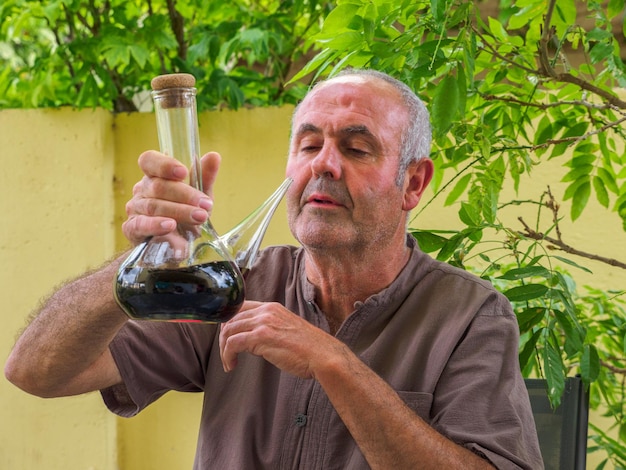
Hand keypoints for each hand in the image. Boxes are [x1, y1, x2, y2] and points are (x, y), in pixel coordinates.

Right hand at [122, 151, 220, 244]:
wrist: (176, 247)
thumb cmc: (185, 217)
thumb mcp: (199, 197)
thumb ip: (204, 177)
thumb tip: (214, 156)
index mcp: (154, 176)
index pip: (149, 160)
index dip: (164, 164)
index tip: (183, 172)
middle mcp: (142, 190)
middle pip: (158, 186)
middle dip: (185, 195)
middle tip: (206, 205)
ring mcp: (134, 209)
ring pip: (154, 206)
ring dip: (179, 211)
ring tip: (199, 217)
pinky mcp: (132, 229)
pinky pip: (141, 225)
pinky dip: (156, 225)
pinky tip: (169, 225)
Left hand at [219, 301, 347, 377]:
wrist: (322, 355)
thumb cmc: (308, 349)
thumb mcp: (286, 329)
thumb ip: (269, 328)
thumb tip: (252, 339)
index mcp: (272, 307)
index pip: (240, 307)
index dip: (228, 322)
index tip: (226, 337)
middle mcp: (266, 311)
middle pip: (231, 319)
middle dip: (223, 337)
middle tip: (226, 353)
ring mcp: (263, 322)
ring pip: (228, 331)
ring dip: (223, 349)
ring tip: (228, 362)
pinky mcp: (261, 337)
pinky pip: (232, 343)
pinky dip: (227, 355)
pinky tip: (232, 365)